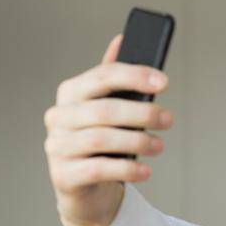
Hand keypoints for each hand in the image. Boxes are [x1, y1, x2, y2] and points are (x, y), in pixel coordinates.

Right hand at [43, 33, 173, 225]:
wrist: (84, 188)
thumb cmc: (99, 142)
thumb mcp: (105, 107)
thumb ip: (111, 77)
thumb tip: (124, 37)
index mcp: (70, 93)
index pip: (102, 77)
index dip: (134, 76)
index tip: (164, 82)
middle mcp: (59, 117)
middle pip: (104, 110)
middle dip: (142, 113)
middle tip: (168, 120)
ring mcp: (57, 147)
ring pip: (100, 139)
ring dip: (137, 142)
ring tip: (160, 145)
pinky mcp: (64, 176)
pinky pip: (98, 169)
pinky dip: (127, 169)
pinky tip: (146, 171)